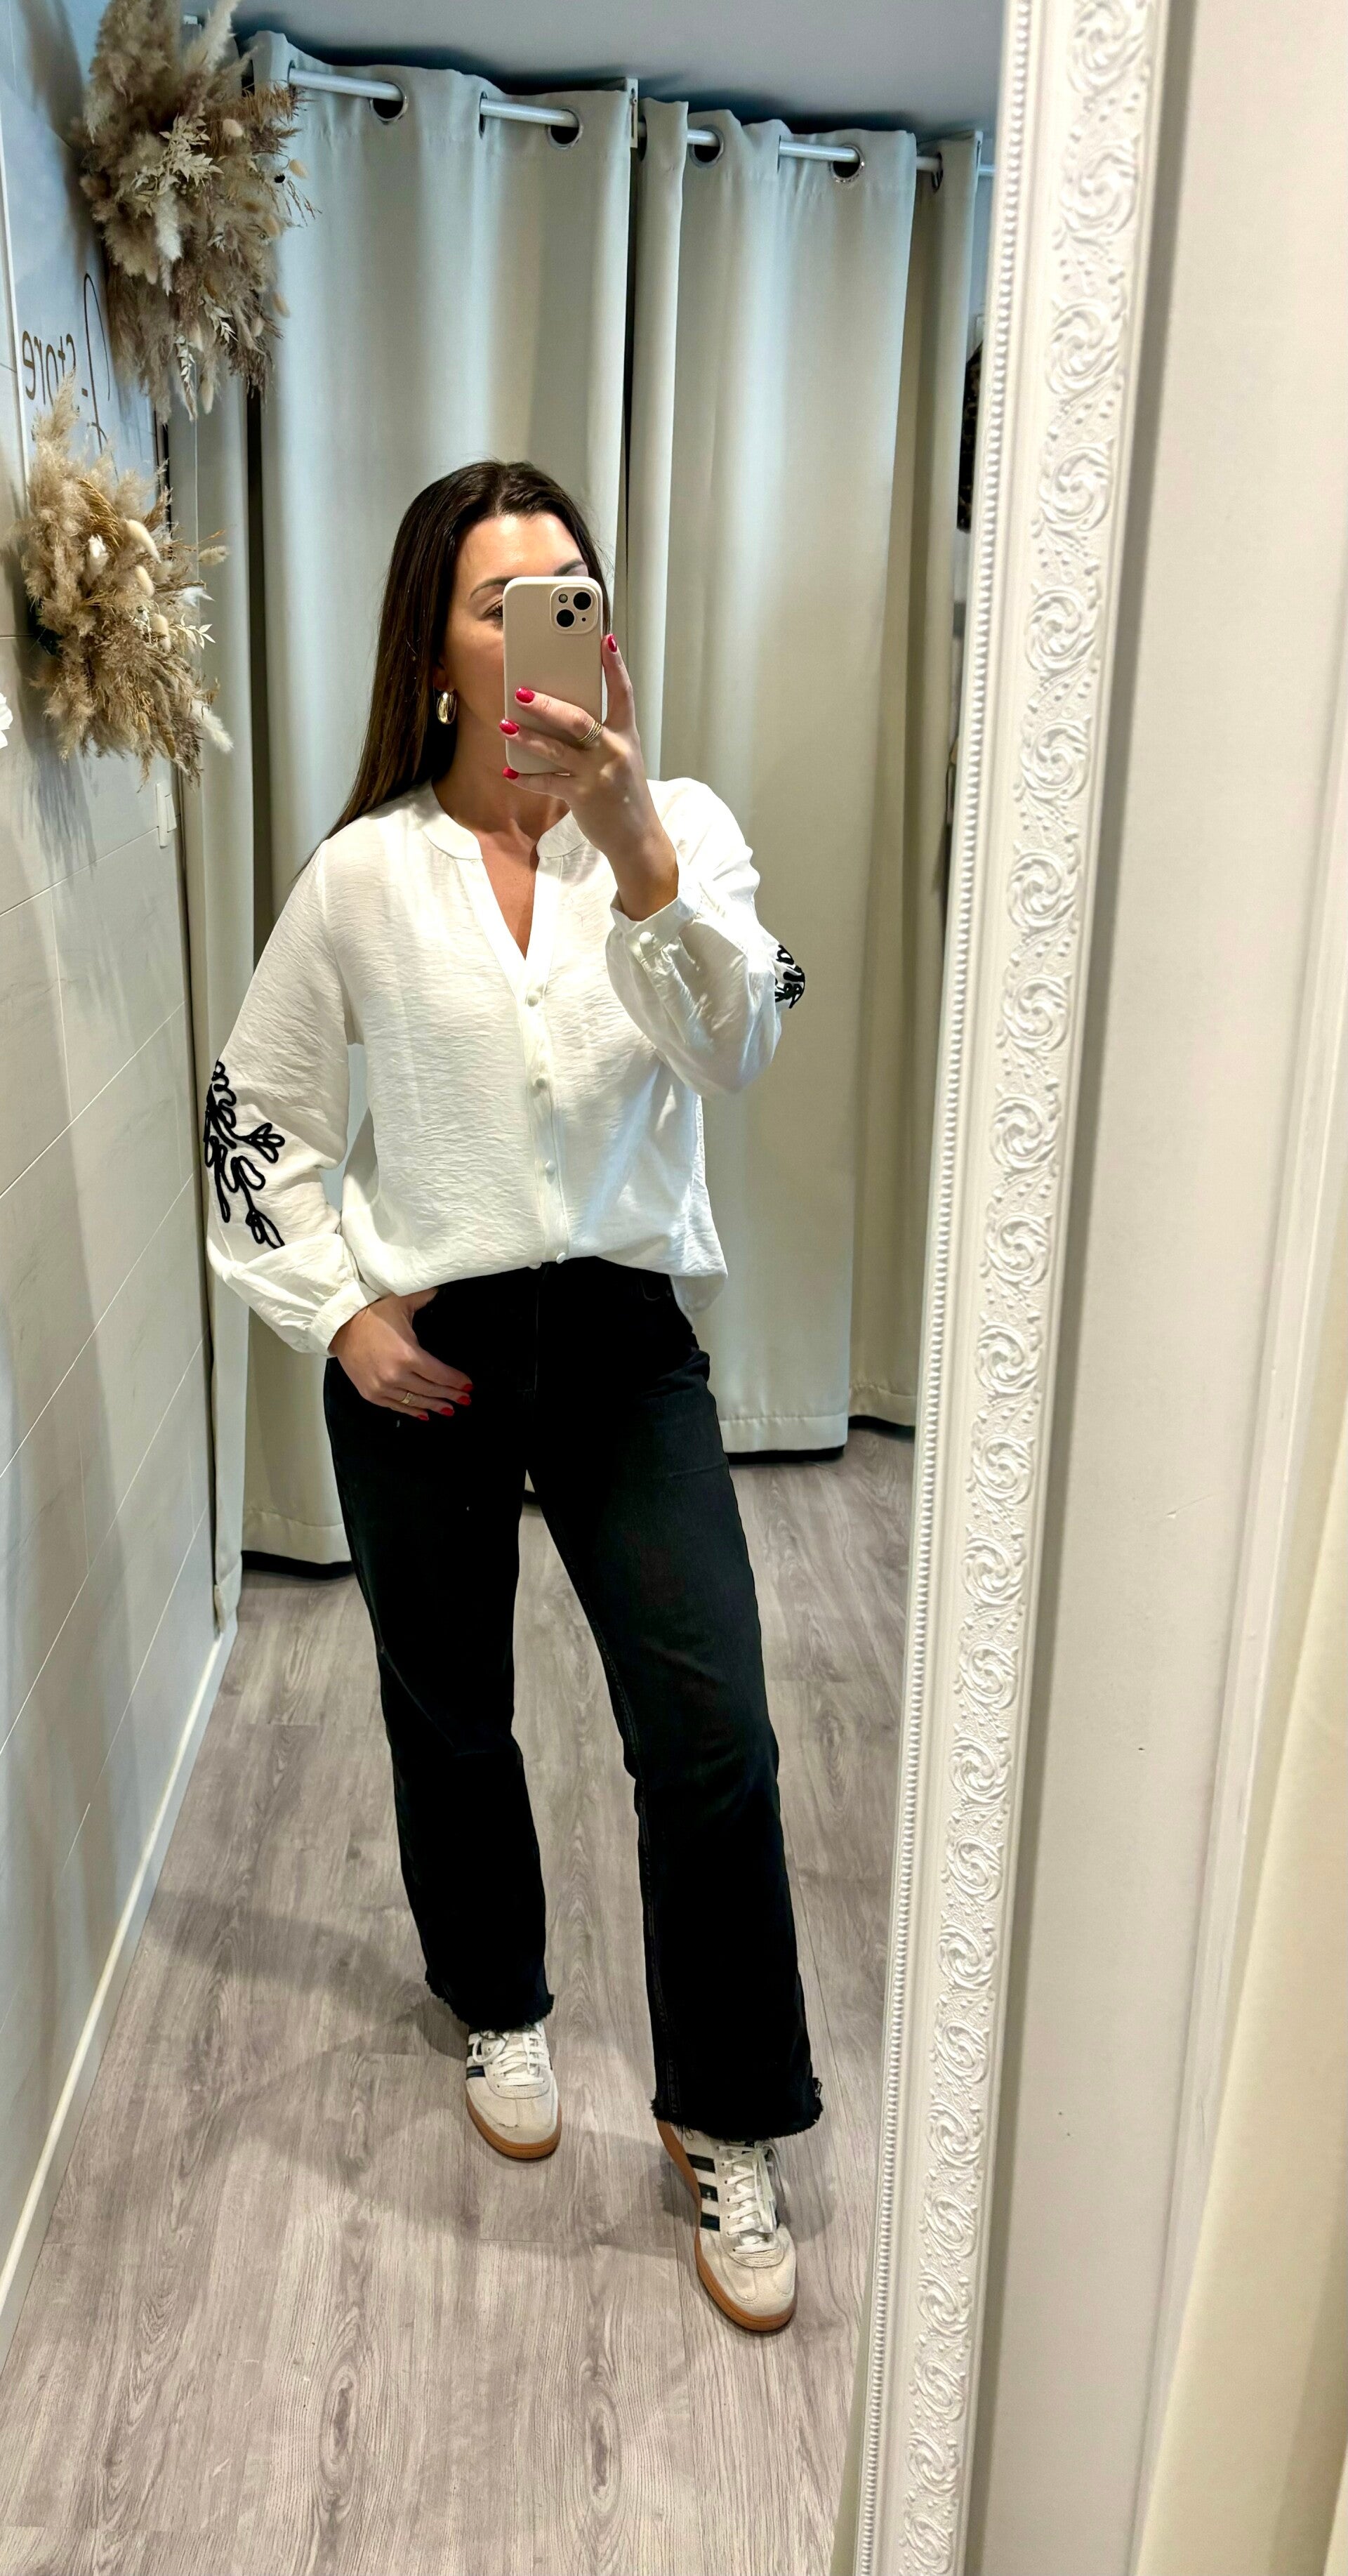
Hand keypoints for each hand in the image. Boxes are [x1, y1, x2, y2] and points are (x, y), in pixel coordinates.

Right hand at [329, 1288, 471, 1420]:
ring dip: (434, 1406)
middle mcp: (396, 1375)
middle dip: (451, 1395)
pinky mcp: (370, 1394)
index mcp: (408, 1355)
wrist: (340, 1325)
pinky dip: (411, 1410)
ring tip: (449, 1409)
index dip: (456, 1381)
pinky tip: (424, 1413)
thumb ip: (425, 1297)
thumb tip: (440, 1289)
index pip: (440, 1374)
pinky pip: (396, 1406)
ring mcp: (382, 1387)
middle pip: (431, 1390)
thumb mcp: (401, 1302)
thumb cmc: (372, 1313)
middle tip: (465, 1399)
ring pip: (415, 1401)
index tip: (468, 1385)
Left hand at [500, 633, 679, 920]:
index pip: (624, 694)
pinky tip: (509, 770)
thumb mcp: (622, 759)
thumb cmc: (625, 794)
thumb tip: (562, 715)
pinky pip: (549, 782)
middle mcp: (615, 751)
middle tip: (521, 690)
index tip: (605, 640)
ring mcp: (599, 774)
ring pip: (558, 748)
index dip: (614, 666)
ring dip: (528, 736)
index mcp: (627, 736)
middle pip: (579, 719)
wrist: (637, 838)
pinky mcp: (584, 797)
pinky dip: (526, 777)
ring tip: (505, 724)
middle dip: (548, 704)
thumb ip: (600, 736)